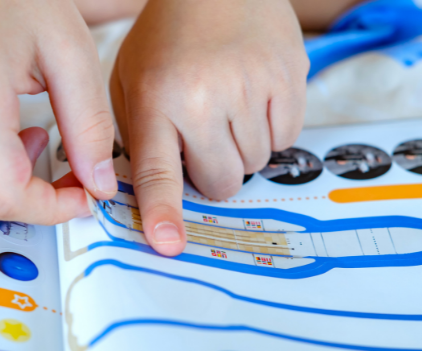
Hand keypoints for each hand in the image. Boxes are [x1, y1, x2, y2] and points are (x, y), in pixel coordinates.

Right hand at [0, 0, 117, 224]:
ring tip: (32, 140)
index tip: (83, 197)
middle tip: (68, 170)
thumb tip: (98, 184)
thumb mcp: (72, 57)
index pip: (6, 193)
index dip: (51, 209)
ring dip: (7, 186)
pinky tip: (1, 139)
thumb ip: (89, 128)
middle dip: (37, 199)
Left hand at [110, 0, 308, 255]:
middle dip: (213, 174)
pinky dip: (271, 131)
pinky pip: (287, 140)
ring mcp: (253, 87)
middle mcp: (205, 96)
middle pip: (221, 182)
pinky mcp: (290, 79)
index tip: (168, 243)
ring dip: (241, 150)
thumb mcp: (130, 78)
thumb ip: (135, 135)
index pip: (159, 170)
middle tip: (205, 141)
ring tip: (229, 110)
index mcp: (158, 96)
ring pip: (255, 165)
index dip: (163, 212)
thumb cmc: (171, 35)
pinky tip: (255, 100)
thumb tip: (149, 190)